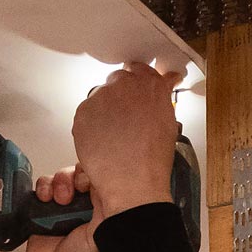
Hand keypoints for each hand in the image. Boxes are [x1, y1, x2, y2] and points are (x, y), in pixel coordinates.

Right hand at [11, 166, 104, 251]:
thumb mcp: (102, 233)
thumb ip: (107, 206)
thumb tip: (110, 181)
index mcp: (106, 214)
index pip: (106, 182)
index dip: (99, 176)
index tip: (91, 183)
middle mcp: (87, 209)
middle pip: (84, 174)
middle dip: (78, 177)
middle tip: (76, 190)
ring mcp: (66, 208)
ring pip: (64, 176)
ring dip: (60, 182)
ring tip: (59, 201)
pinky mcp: (45, 209)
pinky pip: (44, 186)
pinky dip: (43, 187)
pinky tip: (46, 199)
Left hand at [73, 62, 183, 218]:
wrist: (131, 181)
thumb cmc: (151, 160)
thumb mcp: (168, 123)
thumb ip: (161, 99)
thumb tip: (162, 89)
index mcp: (150, 85)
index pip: (139, 69)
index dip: (137, 81)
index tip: (136, 89)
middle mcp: (125, 85)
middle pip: (117, 81)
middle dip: (120, 97)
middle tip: (126, 120)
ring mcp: (102, 96)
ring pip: (100, 97)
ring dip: (106, 111)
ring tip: (114, 136)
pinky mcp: (84, 111)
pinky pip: (86, 113)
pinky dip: (92, 124)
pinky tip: (103, 141)